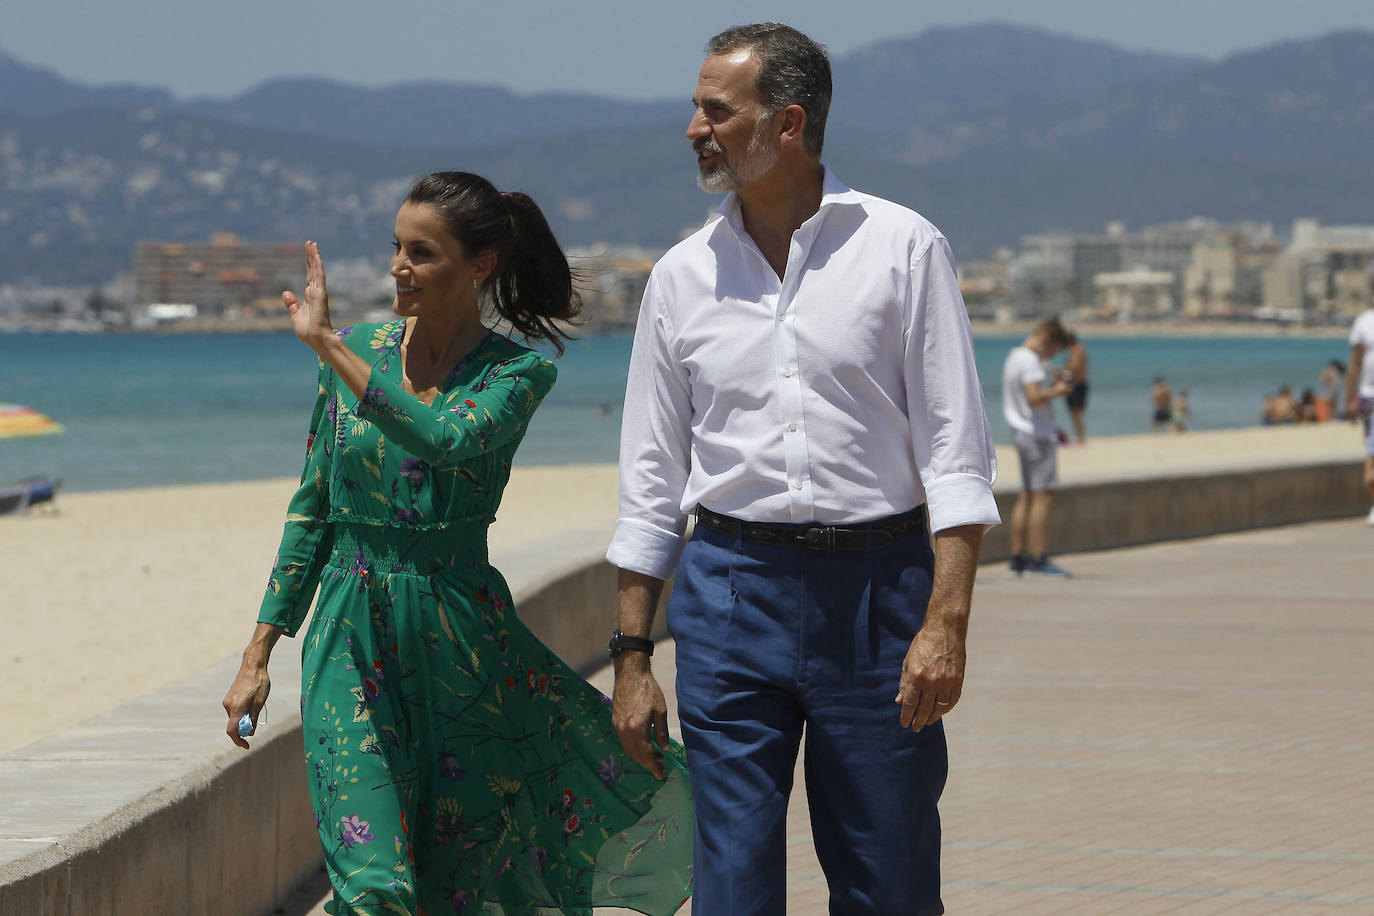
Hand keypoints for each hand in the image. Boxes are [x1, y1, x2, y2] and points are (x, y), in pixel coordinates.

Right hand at [222, 655, 270, 749]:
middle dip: (244, 728)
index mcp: (236, 708)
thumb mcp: (260, 702)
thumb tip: (249, 732)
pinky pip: (234, 710)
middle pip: (234, 725)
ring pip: (235, 717)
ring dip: (244, 719)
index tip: (246, 745)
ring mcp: (227, 701)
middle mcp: (228, 705)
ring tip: (257, 707)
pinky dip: (242, 713)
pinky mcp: (229, 697)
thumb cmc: (259, 682)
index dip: (238, 741)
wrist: (253, 665)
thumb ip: (254, 718)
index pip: (232, 731)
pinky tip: (252, 703)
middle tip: (256, 724)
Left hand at [281, 240, 333, 348]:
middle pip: (313, 269)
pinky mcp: (320, 293)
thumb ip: (291, 303)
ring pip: (317, 270)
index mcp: (310, 295)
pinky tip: (315, 255)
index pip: (310, 276)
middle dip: (311, 256)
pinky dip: (317, 265)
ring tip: (312, 243)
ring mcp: (319, 291)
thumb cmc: (307, 330)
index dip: (309, 264)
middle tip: (310, 242)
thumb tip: (285, 292)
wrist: (315, 338)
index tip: (308, 252)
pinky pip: (319, 276)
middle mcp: (316, 291)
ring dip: (314, 256)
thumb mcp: (295, 314)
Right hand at [612, 661, 669, 778]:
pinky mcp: (616, 720)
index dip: (653, 766)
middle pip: (635, 754)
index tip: (660, 774)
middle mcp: (624, 730)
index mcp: (636, 728)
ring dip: (641, 755)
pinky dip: (634, 747)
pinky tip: (645, 744)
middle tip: (660, 768)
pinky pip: (625, 740)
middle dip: (647, 763)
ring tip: (655, 756)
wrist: (630, 673)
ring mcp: (618, 725)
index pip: (645, 754)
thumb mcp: (660, 711)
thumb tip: (664, 750)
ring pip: (629, 748)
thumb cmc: (648, 689)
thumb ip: (661, 732)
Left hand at [895, 621, 965, 731]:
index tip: (905, 724)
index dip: (906, 716)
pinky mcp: (958, 680)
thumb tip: (900, 701)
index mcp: (917, 676)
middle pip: (924, 709)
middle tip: (915, 728)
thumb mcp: (908, 662)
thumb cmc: (923, 644)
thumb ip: (905, 683)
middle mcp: (932, 682)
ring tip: (927, 722)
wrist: (945, 630)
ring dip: (932, 717)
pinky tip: (940, 712)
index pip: (910, 703)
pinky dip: (946, 709)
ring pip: (939, 708)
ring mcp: (947, 682)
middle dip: (918, 721)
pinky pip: (952, 701)